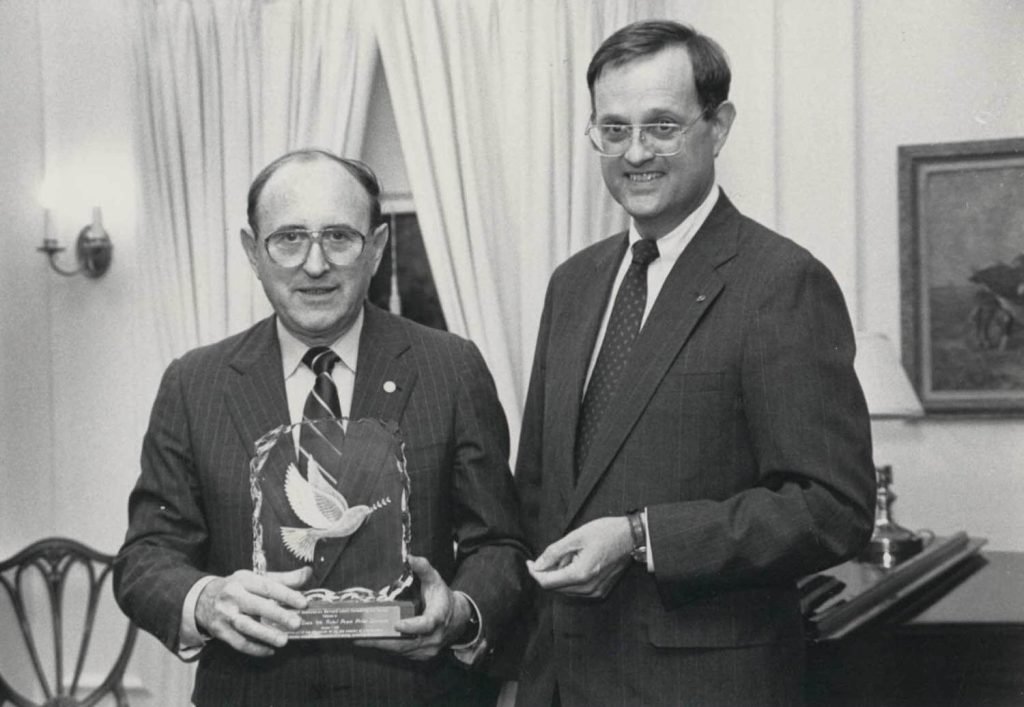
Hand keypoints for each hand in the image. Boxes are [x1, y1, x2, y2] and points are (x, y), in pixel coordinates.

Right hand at [195, 567, 311, 656]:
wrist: (202, 599)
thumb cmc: (238, 587)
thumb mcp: (257, 578)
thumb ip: (284, 578)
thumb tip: (307, 573)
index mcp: (244, 580)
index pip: (267, 586)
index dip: (286, 595)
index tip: (303, 603)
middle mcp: (233, 596)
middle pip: (256, 606)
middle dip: (277, 615)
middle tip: (296, 623)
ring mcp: (225, 615)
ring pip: (246, 626)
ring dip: (266, 635)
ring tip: (284, 641)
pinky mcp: (220, 631)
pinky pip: (239, 643)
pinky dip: (255, 648)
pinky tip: (269, 651)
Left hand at [354, 555, 470, 660]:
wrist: (458, 620)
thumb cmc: (443, 599)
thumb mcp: (436, 580)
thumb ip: (423, 568)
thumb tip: (410, 557)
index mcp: (438, 618)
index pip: (426, 624)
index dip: (411, 626)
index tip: (397, 624)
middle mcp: (433, 637)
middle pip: (406, 643)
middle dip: (382, 641)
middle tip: (360, 636)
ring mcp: (427, 650)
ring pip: (401, 650)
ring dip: (380, 645)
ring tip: (359, 639)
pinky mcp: (421, 655)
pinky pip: (402, 652)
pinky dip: (387, 647)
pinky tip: (371, 642)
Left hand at [526, 516, 633, 598]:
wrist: (631, 537)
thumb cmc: (606, 532)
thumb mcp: (575, 536)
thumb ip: (553, 552)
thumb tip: (536, 565)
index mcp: (580, 574)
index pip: (547, 582)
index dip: (534, 573)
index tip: (529, 562)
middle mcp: (587, 588)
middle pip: (555, 587)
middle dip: (549, 571)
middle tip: (558, 552)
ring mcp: (594, 591)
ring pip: (565, 589)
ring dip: (560, 573)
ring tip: (571, 554)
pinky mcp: (599, 591)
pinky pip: (576, 589)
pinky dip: (571, 576)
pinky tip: (578, 561)